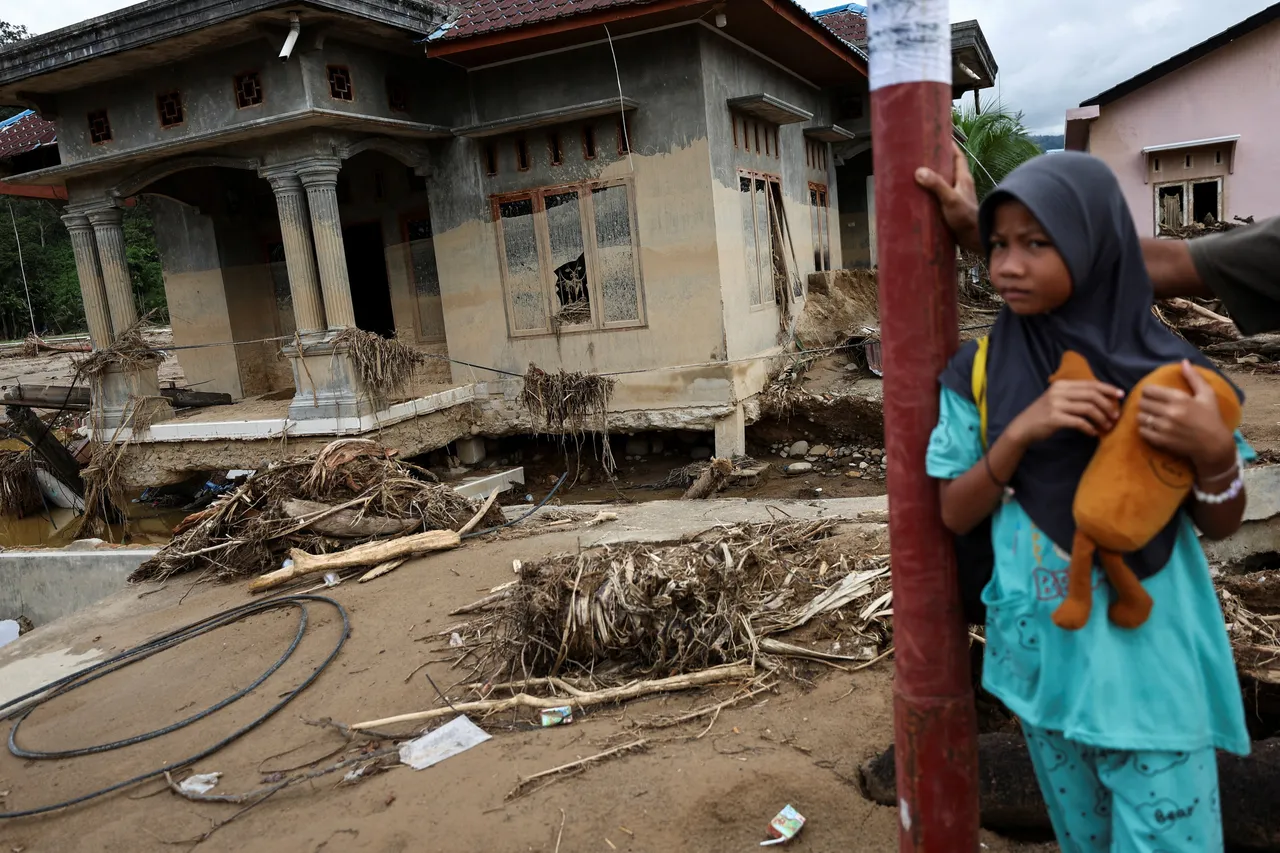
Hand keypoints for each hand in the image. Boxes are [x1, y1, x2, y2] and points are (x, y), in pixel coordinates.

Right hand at [915, 142, 981, 252]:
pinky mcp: (951, 209)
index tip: (938, 136)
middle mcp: (961, 186)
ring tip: (916, 172)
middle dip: (937, 160)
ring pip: (944, 182)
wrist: (975, 239)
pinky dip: (931, 193)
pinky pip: (939, 196)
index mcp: (963, 178)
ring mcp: (956, 197)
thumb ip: (936, 185)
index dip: (950, 145)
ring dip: (933, 177)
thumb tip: (919, 171)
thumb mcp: (950, 199)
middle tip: (921, 154)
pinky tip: (920, 196)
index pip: (958, 156)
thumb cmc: (966, 218)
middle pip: (949, 168)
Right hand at [1008, 379, 1123, 444]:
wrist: (1023, 427)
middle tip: (1115, 416)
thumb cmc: (1043, 415)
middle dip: (1107, 406)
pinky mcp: (1054, 418)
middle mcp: (1059, 392)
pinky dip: (1089, 428)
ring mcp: (1056, 405)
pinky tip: (1092, 433)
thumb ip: (1075, 396)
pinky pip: (1079, 422)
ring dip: (1101, 418)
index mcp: (1062, 385)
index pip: (1090, 384)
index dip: (1108, 388)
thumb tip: (1102, 399)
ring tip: (1107, 426)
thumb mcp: (1057, 399)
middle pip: (1092, 395)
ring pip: (1088, 408)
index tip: (1121, 395)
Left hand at [1139, 360, 1235, 475]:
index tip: (1152, 394)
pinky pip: (1142, 431)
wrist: (1214, 445)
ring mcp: (1164, 428)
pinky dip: (1145, 429)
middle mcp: (1169, 412)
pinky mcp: (1161, 441)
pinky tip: (1152, 427)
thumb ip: (1194, 378)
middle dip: (1145, 403)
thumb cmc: (1211, 417)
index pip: (1149, 390)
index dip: (1148, 391)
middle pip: (1142, 403)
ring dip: (1144, 416)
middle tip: (1151, 405)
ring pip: (1140, 417)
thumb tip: (1184, 362)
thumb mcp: (1207, 395)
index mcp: (1179, 399)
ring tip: (1151, 416)